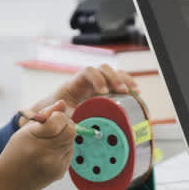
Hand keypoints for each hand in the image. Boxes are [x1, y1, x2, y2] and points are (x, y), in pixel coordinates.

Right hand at [0, 106, 75, 189]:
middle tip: (54, 128)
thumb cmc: (14, 153)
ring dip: (64, 138)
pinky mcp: (60, 173)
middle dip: (66, 125)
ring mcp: (55, 165)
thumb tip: (63, 103)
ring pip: (72, 142)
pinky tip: (49, 154)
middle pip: (71, 131)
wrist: (8, 183)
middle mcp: (47, 153)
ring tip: (48, 143)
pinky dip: (63, 150)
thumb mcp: (24, 130)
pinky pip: (69, 154)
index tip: (52, 118)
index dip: (59, 116)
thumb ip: (45, 114)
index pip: (60, 120)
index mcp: (35, 139)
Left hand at [26, 64, 141, 120]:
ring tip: (133, 91)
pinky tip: (136, 93)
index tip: (103, 92)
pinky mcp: (104, 93)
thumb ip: (60, 119)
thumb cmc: (54, 116)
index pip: (87, 71)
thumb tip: (69, 120)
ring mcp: (97, 85)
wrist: (52, 117)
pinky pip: (117, 83)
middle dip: (114, 78)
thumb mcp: (56, 117)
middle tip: (122, 91)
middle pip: (103, 69)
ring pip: (113, 73)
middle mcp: (86, 82)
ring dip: (123, 79)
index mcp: (74, 84)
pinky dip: (127, 85)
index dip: (97, 79)